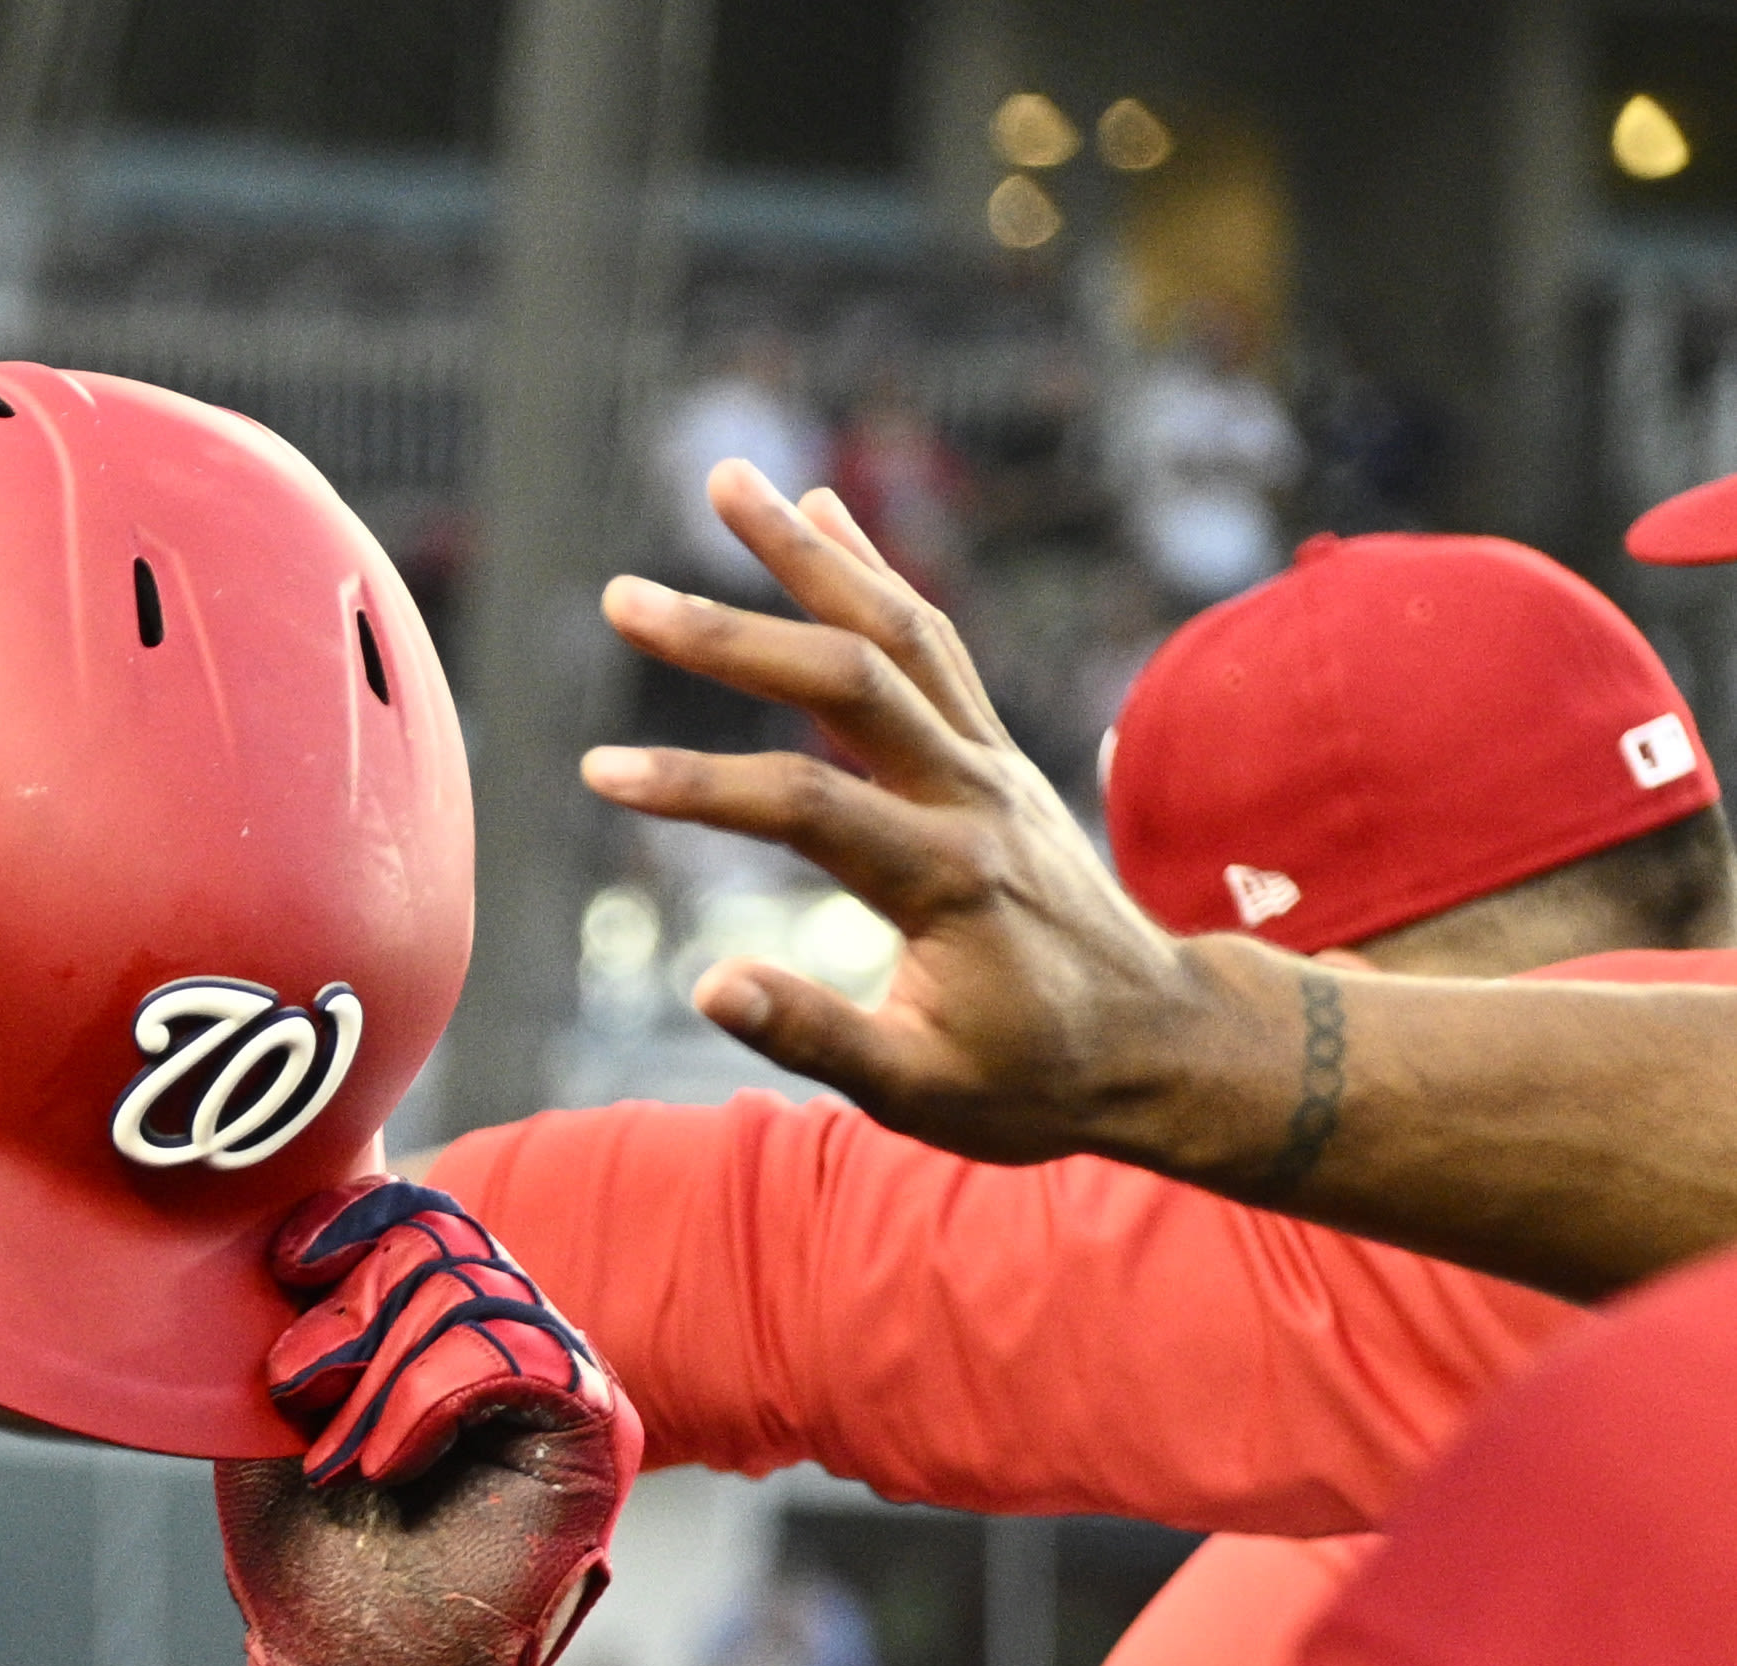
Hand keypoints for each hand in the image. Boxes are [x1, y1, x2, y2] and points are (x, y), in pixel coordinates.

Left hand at [214, 1183, 639, 1665]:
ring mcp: (559, 1380)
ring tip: (334, 1456)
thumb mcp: (268, 1419)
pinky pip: (521, 1355)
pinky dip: (431, 1400)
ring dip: (377, 1369)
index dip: (350, 1215)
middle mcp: (509, 1342)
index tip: (282, 1259)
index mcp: (437, 1332)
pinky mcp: (593, 1427)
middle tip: (297, 1386)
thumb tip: (278, 1216)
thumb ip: (284, 1324)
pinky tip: (388, 1464)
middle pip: (445, 1236)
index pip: (417, 1215)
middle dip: (353, 1298)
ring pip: (474, 1289)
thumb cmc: (307, 1563)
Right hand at [586, 464, 1283, 1186]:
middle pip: (849, 677)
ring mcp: (991, 760)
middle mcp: (975, 794)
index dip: (698, 786)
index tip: (597, 773)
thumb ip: (814, 1036)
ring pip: (900, 627)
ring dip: (811, 552)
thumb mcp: (919, 1093)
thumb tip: (708, 983)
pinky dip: (873, 568)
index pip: (806, 807)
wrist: (1160, 1044)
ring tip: (728, 481)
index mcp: (947, 879)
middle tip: (620, 597)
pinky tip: (819, 514)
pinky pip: (933, 637)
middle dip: (730, 634)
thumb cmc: (1032, 1084)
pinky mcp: (991, 750)